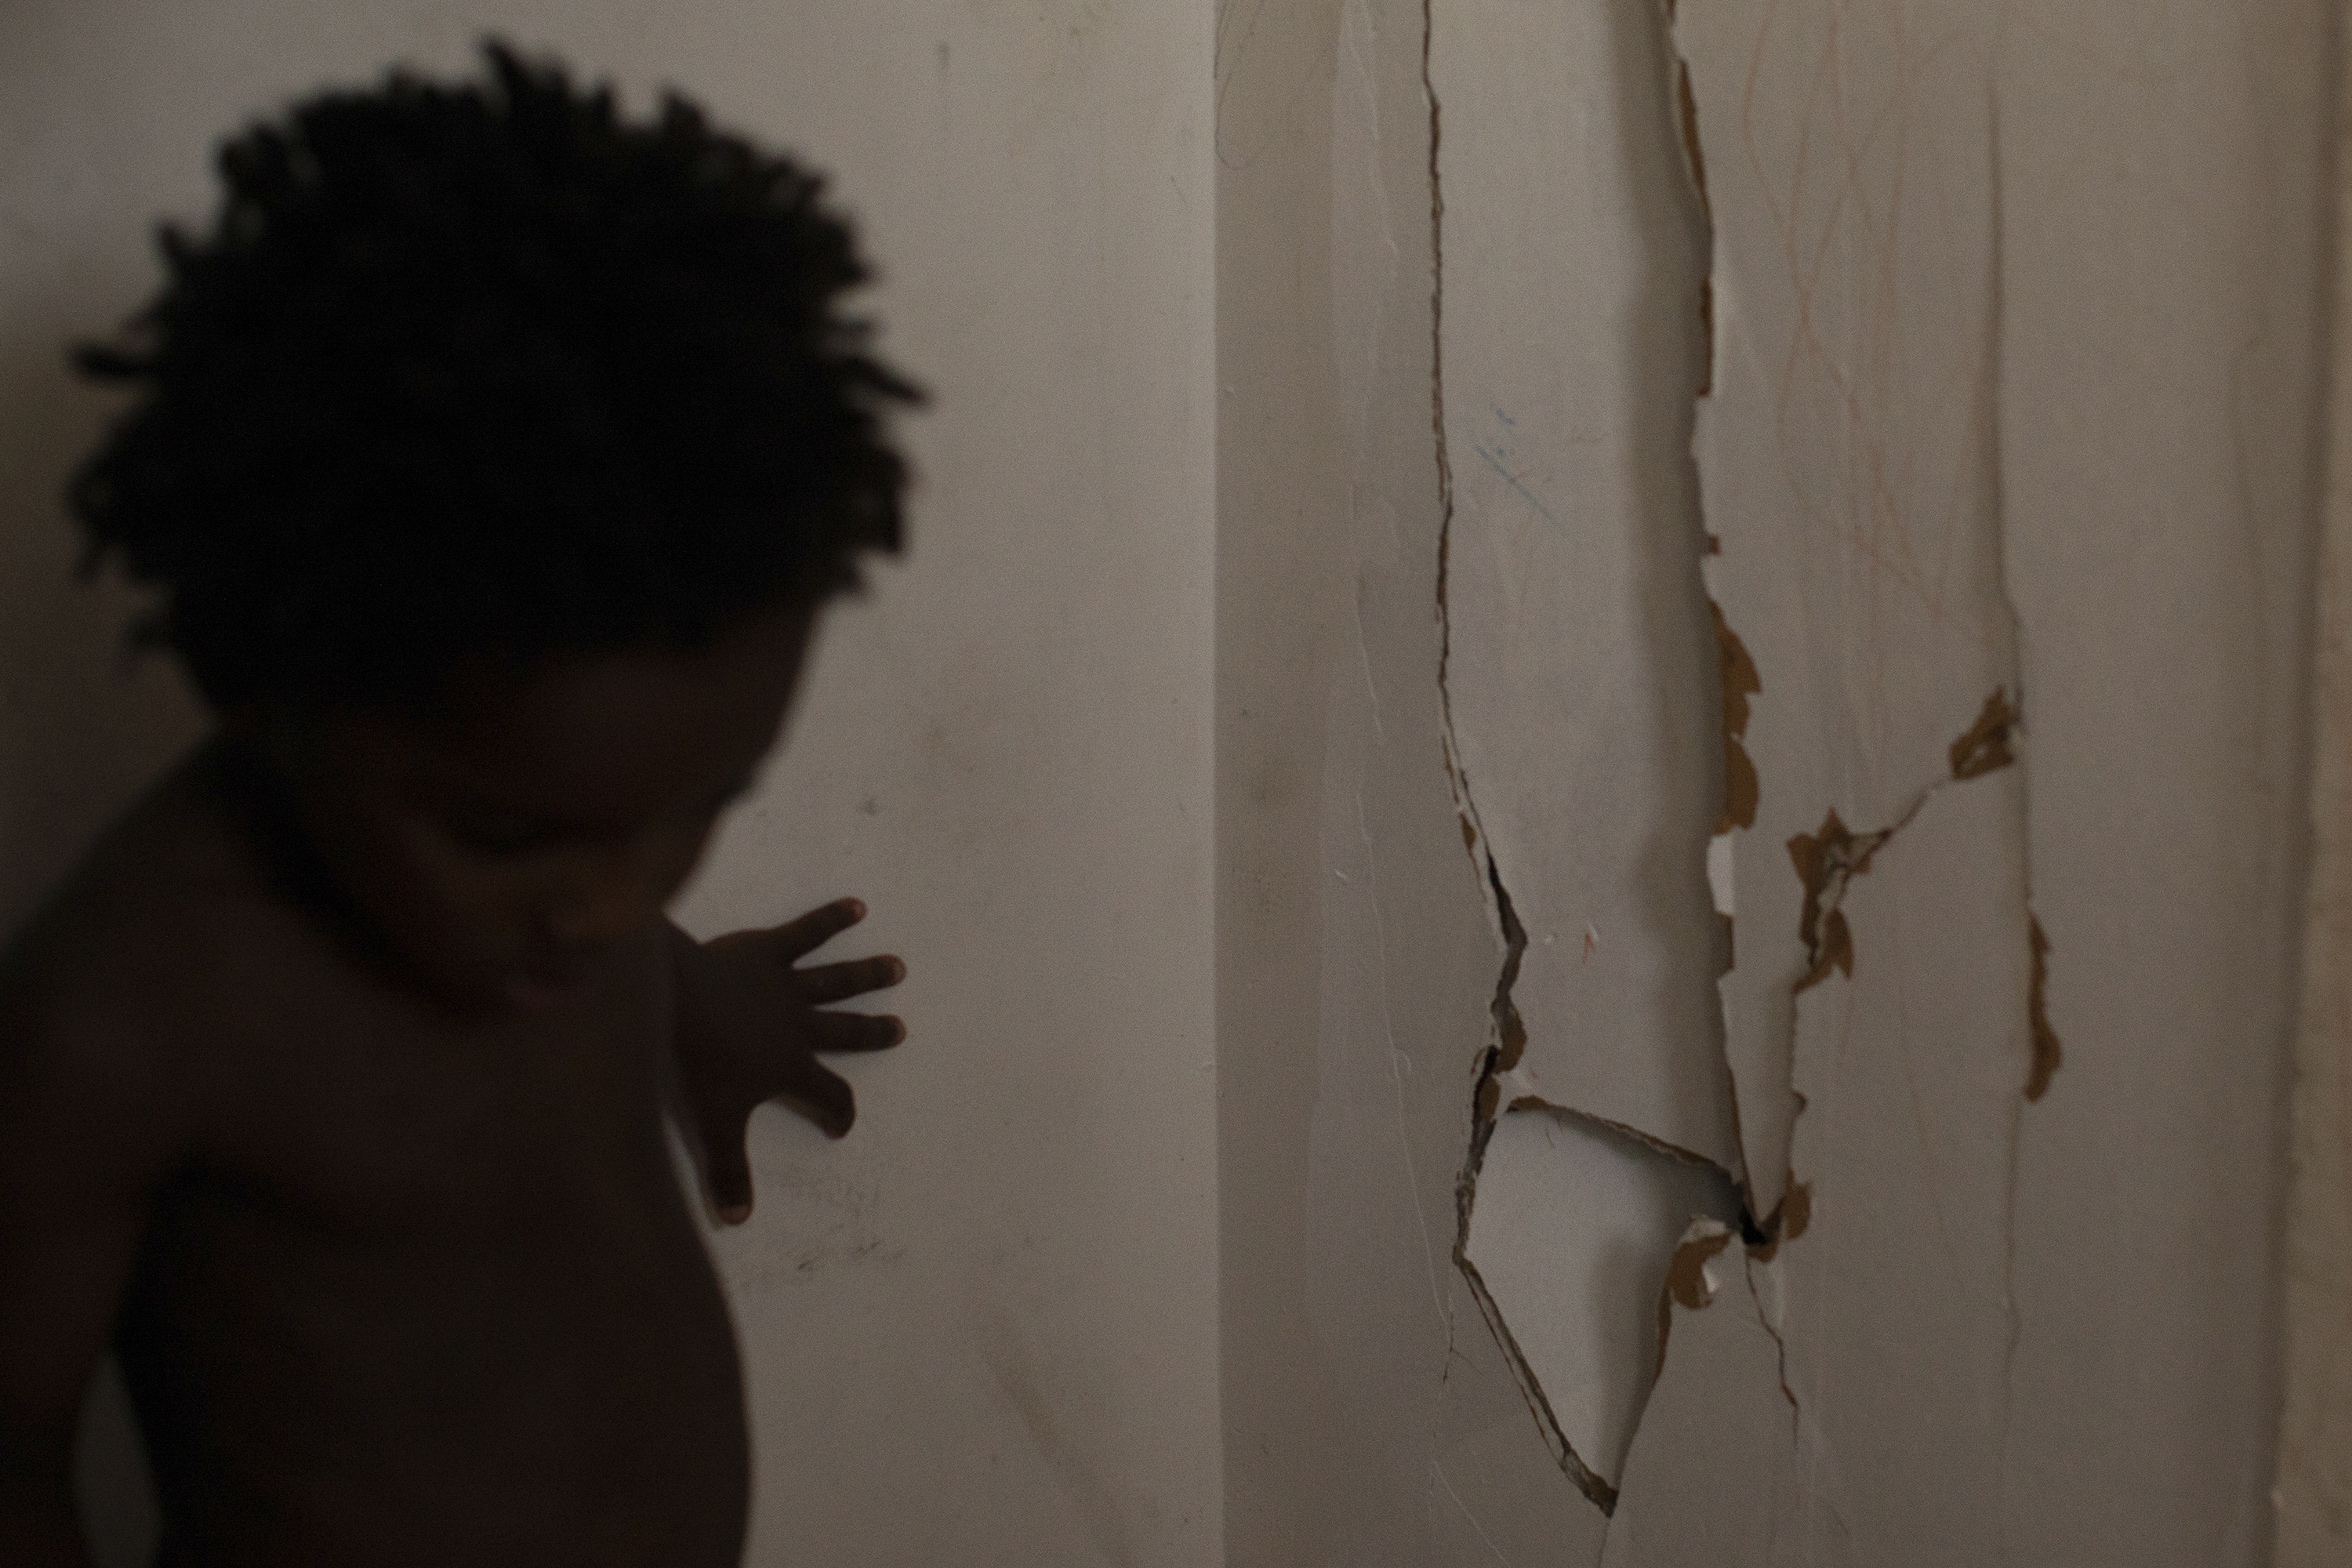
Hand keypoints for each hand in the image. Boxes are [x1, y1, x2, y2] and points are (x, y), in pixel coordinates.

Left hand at [669, 899, 904, 1223]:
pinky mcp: (766, 950)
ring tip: (897, 968)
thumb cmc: (696, 1060)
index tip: (839, 1125)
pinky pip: (806, 932)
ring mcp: (786, 984)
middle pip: (845, 1032)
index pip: (829, 1096)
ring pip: (836, 981)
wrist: (676, 997)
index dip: (839, 1114)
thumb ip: (727, 1171)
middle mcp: (798, 1025)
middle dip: (871, 1033)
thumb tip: (737, 1222)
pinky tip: (856, 906)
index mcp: (790, 1067)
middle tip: (899, 1029)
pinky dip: (831, 918)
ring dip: (868, 975)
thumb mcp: (712, 1123)